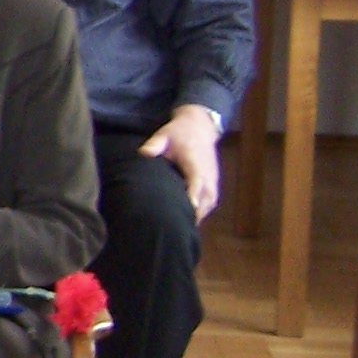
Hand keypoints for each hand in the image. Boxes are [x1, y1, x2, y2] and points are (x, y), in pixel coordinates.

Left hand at [141, 104, 221, 219]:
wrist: (199, 127)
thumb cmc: (178, 133)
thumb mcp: (164, 135)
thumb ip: (155, 145)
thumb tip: (144, 153)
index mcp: (195, 163)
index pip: (197, 183)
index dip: (193, 197)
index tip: (188, 210)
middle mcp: (207, 174)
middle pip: (205, 199)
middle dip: (195, 214)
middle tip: (177, 230)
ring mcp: (212, 180)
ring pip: (209, 203)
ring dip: (199, 216)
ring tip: (181, 230)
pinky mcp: (213, 183)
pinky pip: (210, 202)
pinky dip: (202, 211)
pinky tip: (189, 221)